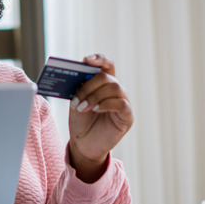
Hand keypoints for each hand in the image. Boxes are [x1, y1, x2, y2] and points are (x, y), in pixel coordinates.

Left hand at [68, 54, 133, 182]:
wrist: (84, 145)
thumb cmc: (81, 122)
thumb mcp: (77, 101)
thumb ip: (79, 88)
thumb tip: (77, 76)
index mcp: (104, 83)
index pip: (107, 64)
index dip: (99, 59)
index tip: (86, 60)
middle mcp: (116, 90)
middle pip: (107, 77)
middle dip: (89, 86)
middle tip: (76, 98)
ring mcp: (124, 102)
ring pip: (114, 88)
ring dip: (94, 96)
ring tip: (81, 108)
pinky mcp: (127, 116)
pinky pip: (121, 104)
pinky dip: (106, 104)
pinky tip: (95, 109)